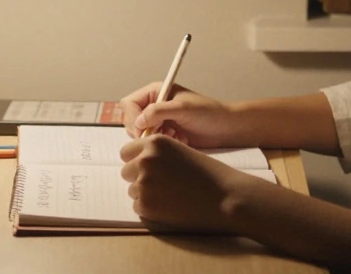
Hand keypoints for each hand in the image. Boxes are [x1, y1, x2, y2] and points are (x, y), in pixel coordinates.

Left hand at [119, 134, 260, 232]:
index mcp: (155, 142)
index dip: (137, 160)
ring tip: (171, 195)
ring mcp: (143, 183)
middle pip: (126, 171)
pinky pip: (138, 206)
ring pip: (132, 190)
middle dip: (139, 177)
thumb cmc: (208, 173)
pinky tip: (170, 206)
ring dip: (146, 193)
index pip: (126, 152)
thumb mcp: (181, 150)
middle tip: (162, 184)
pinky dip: (150, 208)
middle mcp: (145, 160)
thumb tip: (137, 160)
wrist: (225, 197)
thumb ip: (158, 152)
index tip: (148, 168)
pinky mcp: (146, 205)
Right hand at [120, 82, 240, 146]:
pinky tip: (178, 141)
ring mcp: (159, 120)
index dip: (132, 118)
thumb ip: (158, 112)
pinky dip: (162, 144)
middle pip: (131, 120)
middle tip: (160, 134)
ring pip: (140, 134)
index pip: (129, 104)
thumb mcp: (182, 108)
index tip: (142, 130)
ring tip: (173, 136)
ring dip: (154, 138)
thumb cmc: (208, 113)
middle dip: (143, 130)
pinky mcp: (165, 134)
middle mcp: (154, 105)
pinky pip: (152, 142)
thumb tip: (138, 122)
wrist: (225, 128)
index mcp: (156, 92)